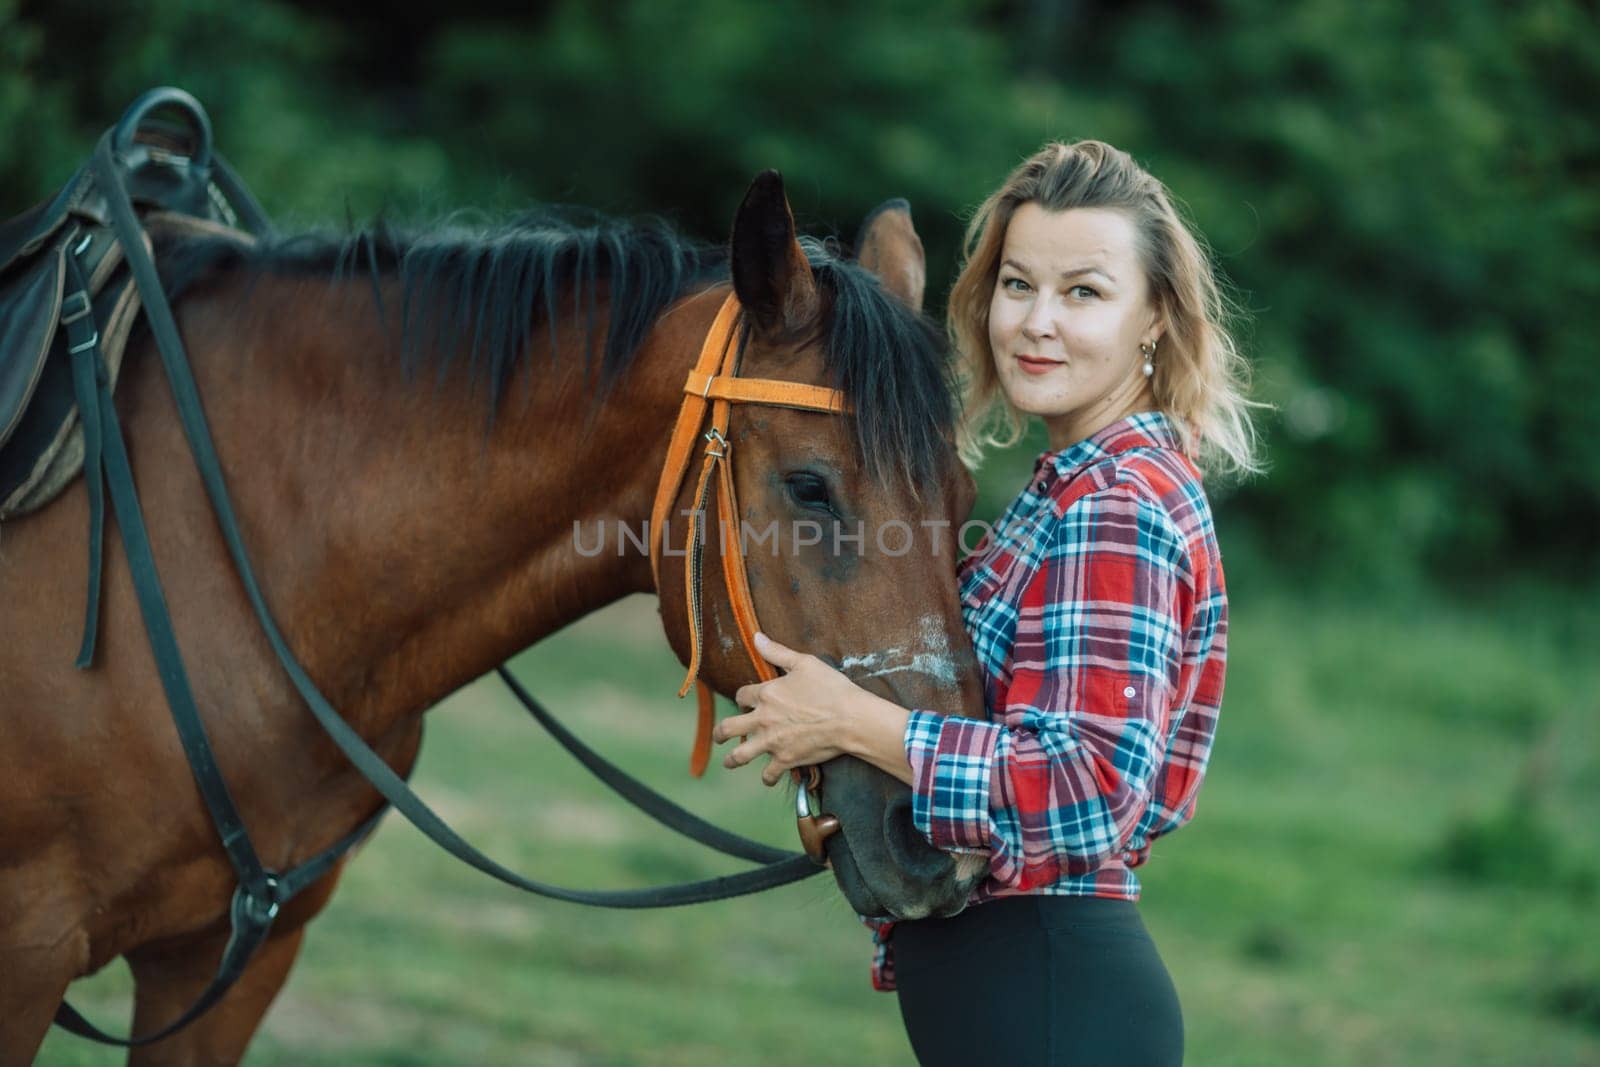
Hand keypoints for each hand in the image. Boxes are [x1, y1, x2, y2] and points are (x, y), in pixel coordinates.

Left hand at [712, 632, 868, 785]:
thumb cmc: (831, 688)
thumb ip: (777, 652)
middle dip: (720, 733)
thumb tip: (756, 638)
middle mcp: (763, 719)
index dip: (742, 697)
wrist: (850, 719)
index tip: (744, 701)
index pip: (742, 695)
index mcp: (766, 694)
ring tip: (729, 762)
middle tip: (719, 736)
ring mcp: (772, 742)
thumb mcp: (805, 663)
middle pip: (729, 728)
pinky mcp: (786, 760)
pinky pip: (769, 774)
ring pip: (740, 756)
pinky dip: (768, 777)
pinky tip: (768, 778)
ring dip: (732, 760)